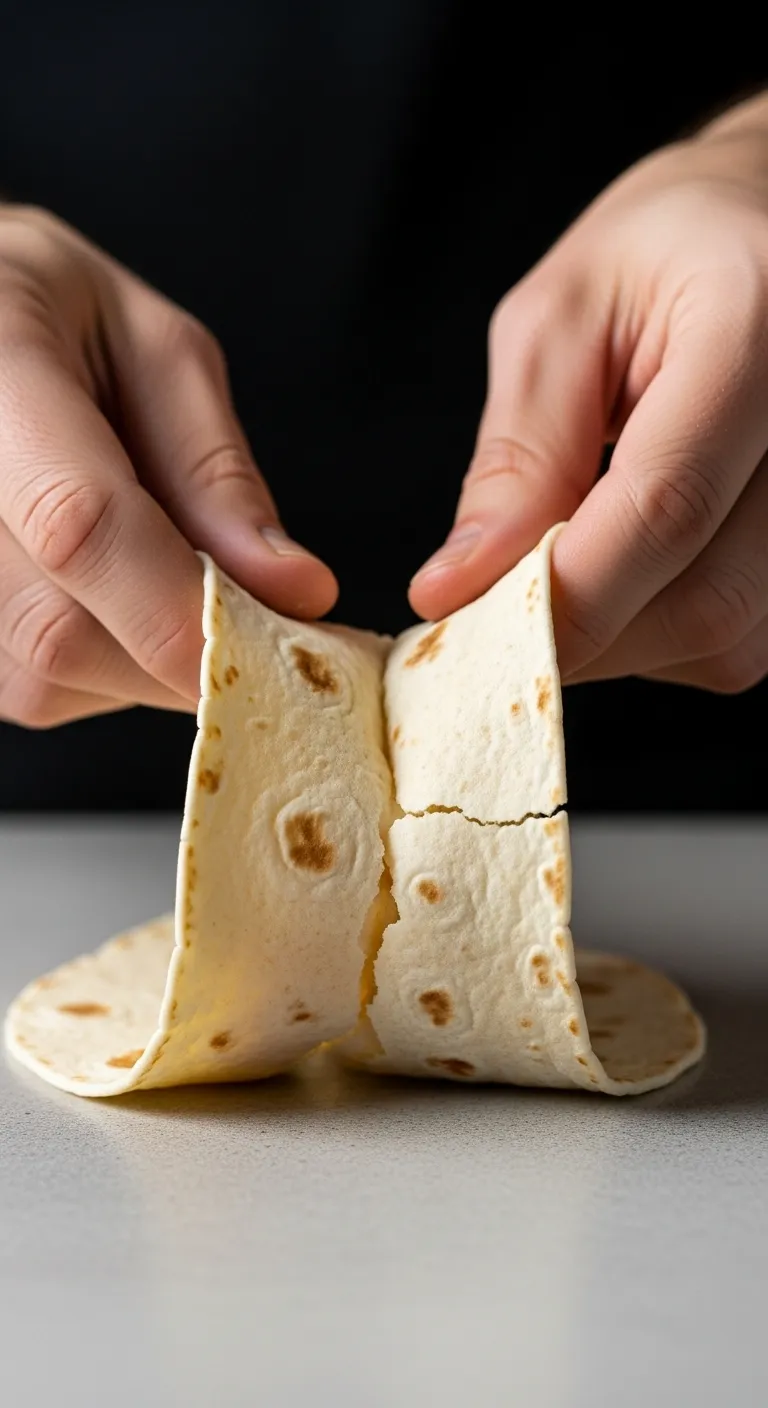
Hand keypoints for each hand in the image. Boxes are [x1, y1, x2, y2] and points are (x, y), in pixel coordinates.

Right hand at [0, 206, 336, 726]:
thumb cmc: (57, 321)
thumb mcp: (157, 352)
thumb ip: (216, 474)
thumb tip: (297, 594)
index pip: (78, 523)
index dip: (184, 607)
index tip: (285, 646)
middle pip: (61, 631)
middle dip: (184, 650)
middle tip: (264, 625)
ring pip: (49, 679)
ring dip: (143, 660)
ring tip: (162, 574)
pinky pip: (36, 686)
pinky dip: (105, 664)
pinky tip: (114, 595)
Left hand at [410, 92, 767, 693]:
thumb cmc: (674, 248)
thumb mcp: (563, 319)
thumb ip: (519, 458)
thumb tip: (457, 588)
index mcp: (761, 328)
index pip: (666, 508)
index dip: (558, 593)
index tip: (465, 622)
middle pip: (706, 600)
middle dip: (582, 632)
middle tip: (497, 608)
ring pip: (728, 640)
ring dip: (624, 637)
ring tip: (577, 559)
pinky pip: (746, 639)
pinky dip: (668, 631)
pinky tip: (639, 565)